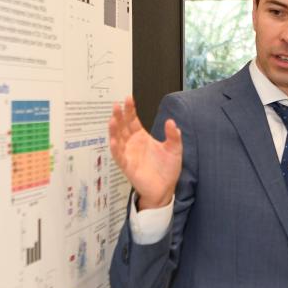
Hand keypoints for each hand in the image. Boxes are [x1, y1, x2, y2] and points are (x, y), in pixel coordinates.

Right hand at [108, 95, 181, 209]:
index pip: (133, 120)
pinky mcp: (127, 166)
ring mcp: (128, 154)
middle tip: (116, 105)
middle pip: (123, 127)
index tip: (128, 98)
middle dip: (119, 116)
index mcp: (141, 137)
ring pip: (118, 139)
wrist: (165, 188)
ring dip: (114, 130)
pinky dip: (115, 149)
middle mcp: (132, 144)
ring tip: (112, 119)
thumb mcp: (175, 149)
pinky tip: (113, 141)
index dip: (130, 110)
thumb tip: (171, 122)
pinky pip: (119, 157)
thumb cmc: (168, 169)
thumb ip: (173, 136)